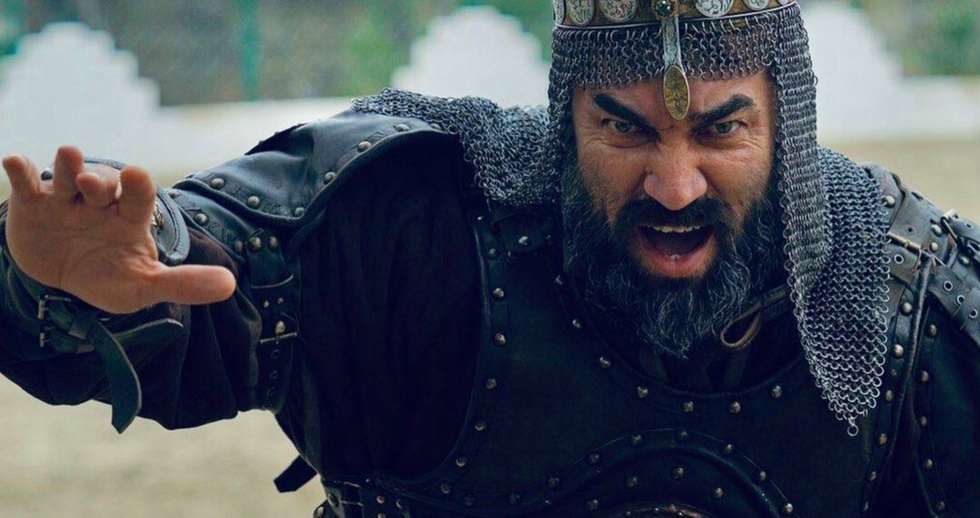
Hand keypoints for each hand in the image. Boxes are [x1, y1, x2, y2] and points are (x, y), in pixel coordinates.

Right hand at [2, 146, 235, 313]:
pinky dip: (21, 171)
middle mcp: (99, 203)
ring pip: (66, 177)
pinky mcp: (33, 206)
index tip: (138, 176)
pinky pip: (26, 184)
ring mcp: (65, 202)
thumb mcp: (144, 286)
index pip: (138, 198)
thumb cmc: (111, 277)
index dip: (137, 187)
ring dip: (67, 166)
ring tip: (68, 154)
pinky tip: (14, 161)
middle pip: (102, 183)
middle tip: (93, 182)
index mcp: (129, 218)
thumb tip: (229, 286)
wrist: (64, 282)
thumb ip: (183, 284)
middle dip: (99, 179)